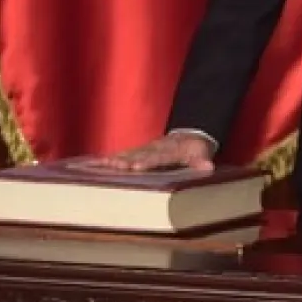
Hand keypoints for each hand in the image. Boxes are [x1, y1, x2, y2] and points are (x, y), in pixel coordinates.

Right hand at [86, 133, 215, 172]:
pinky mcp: (137, 151)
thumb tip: (208, 167)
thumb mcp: (202, 154)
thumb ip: (202, 161)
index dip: (146, 162)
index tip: (135, 167)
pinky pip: (121, 155)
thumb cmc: (195, 149)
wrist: (190, 135)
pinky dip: (107, 160)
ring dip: (112, 160)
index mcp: (169, 150)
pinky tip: (93, 164)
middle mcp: (154, 148)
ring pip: (126, 153)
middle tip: (110, 165)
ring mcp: (144, 148)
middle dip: (124, 160)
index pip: (156, 157)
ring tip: (97, 165)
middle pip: (137, 154)